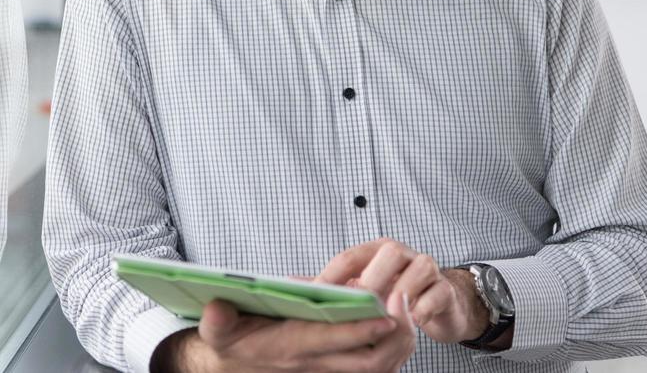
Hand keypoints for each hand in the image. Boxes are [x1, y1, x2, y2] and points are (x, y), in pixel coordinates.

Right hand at [151, 288, 415, 371]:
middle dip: (392, 336)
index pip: (332, 340)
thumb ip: (218, 320)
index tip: (385, 310)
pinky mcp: (336, 366)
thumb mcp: (219, 330)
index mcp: (291, 347)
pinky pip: (375, 365)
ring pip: (377, 366)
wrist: (237, 363)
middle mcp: (316, 363)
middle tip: (406, 302)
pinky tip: (401, 320)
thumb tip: (216, 306)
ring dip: (399, 342)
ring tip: (409, 306)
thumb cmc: (234, 338)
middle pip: (368, 361)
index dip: (360, 328)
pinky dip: (393, 348)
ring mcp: (329, 369)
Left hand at [317, 238, 490, 343]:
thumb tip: (293, 284)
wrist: (439, 303)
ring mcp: (426, 268)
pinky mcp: (444, 289)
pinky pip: (437, 293)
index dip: (333, 274)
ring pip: (419, 267)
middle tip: (359, 304)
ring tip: (387, 312)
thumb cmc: (394, 292)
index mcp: (376, 251)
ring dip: (402, 290)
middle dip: (372, 279)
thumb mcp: (363, 286)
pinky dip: (424, 307)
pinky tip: (413, 320)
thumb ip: (333, 286)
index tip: (317, 294)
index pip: (351, 256)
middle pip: (389, 252)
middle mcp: (402, 254)